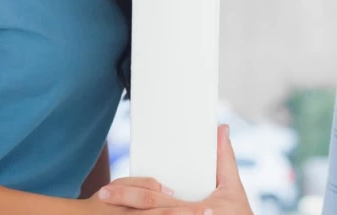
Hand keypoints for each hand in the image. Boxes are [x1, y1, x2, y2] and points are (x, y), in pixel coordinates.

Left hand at [97, 125, 251, 214]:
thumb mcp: (233, 189)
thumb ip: (224, 160)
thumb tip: (221, 130)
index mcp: (197, 212)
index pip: (157, 200)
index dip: (134, 194)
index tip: (112, 188)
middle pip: (148, 213)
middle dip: (123, 202)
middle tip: (102, 195)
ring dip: (127, 214)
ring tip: (106, 207)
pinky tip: (127, 214)